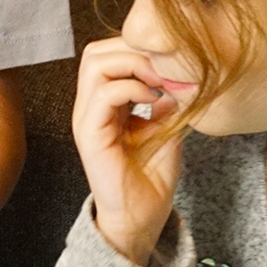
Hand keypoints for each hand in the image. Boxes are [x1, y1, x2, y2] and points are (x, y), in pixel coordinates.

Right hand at [73, 38, 186, 265]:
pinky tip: (154, 100)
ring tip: (159, 81)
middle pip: (96, 52)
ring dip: (133, 64)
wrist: (141, 218)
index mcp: (103, 104)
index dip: (138, 49)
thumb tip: (180, 77)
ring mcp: (86, 119)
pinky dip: (132, 88)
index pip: (108, 55)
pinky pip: (105, 93)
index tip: (172, 63)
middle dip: (133, 49)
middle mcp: (89, 107)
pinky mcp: (91, 134)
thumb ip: (167, 102)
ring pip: (95, 64)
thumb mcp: (166, 129)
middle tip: (165, 67)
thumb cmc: (151, 179)